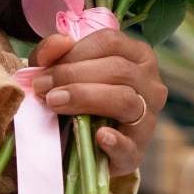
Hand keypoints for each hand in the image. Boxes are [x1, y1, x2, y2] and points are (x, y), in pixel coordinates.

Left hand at [27, 29, 166, 177]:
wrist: (77, 143)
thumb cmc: (73, 95)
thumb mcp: (59, 69)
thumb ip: (53, 52)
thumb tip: (60, 41)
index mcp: (136, 55)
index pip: (110, 42)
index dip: (74, 52)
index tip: (44, 67)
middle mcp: (151, 84)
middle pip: (119, 69)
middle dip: (73, 75)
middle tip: (42, 87)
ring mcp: (148, 119)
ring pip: (126, 100)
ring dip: (85, 98)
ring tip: (54, 102)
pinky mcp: (137, 152)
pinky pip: (130, 145)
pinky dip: (115, 140)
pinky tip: (99, 136)